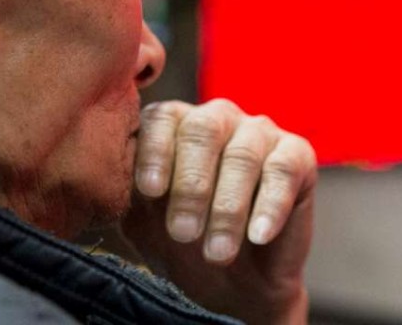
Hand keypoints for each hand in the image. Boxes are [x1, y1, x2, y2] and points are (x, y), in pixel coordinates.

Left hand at [122, 98, 316, 323]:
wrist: (235, 284)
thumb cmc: (184, 243)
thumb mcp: (147, 220)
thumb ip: (128, 191)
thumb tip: (103, 173)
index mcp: (175, 124)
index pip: (161, 119)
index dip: (154, 152)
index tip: (149, 191)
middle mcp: (217, 118)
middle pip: (203, 130)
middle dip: (191, 184)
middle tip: (182, 232)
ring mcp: (259, 132)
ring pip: (242, 154)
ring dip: (227, 207)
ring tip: (217, 252)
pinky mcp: (298, 155)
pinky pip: (284, 170)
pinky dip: (270, 205)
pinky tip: (257, 235)